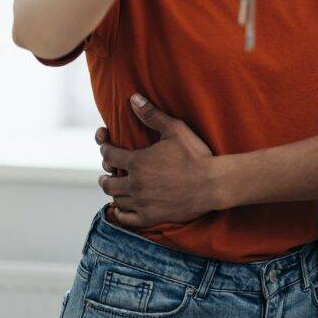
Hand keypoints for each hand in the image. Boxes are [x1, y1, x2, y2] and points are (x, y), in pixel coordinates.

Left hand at [95, 94, 222, 226]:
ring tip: (114, 188)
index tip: (106, 147)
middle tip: (106, 172)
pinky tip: (120, 209)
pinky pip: (127, 218)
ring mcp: (142, 203)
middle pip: (108, 182)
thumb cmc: (195, 155)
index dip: (105, 149)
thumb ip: (152, 115)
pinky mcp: (150, 217)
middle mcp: (135, 184)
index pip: (110, 155)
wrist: (212, 184)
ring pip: (116, 199)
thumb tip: (133, 98)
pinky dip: (120, 213)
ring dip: (112, 192)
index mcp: (137, 162)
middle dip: (105, 174)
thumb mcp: (175, 129)